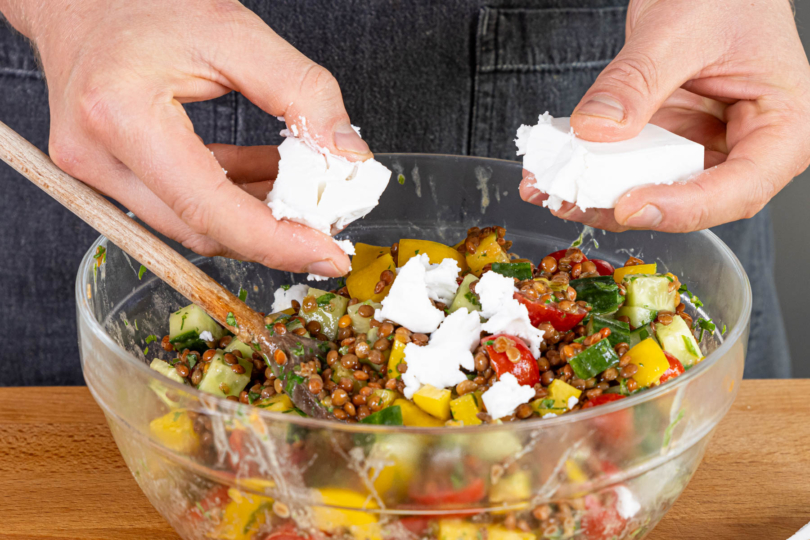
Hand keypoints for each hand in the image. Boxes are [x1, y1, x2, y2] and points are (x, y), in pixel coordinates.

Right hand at [9, 0, 369, 275]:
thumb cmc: (145, 2)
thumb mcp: (235, 33)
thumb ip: (300, 92)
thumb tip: (348, 154)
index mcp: (121, 115)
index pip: (209, 209)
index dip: (277, 243)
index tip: (329, 255)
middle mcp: (96, 157)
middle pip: (201, 231)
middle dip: (273, 235)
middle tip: (327, 222)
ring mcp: (94, 173)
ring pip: (192, 226)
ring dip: (254, 217)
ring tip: (303, 190)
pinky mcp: (106, 176)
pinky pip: (179, 207)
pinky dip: (229, 199)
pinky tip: (267, 178)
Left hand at [519, 0, 809, 231]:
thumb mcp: (681, 29)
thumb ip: (638, 80)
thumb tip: (597, 128)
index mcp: (783, 126)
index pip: (739, 189)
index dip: (683, 208)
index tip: (629, 206)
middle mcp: (745, 147)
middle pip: (692, 201)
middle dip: (629, 208)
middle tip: (575, 202)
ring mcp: (702, 146)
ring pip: (655, 190)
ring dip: (601, 198)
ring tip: (555, 191)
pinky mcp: (668, 141)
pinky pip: (631, 167)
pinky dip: (594, 172)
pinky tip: (558, 172)